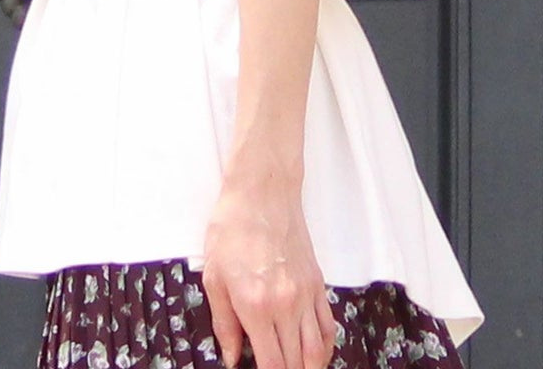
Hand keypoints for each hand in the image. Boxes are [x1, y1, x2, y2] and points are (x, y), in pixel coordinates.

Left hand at [202, 178, 336, 368]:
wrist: (261, 192)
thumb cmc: (233, 227)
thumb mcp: (214, 277)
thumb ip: (223, 323)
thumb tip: (231, 355)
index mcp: (256, 306)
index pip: (273, 365)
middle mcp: (286, 305)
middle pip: (298, 363)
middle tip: (275, 367)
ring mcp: (305, 295)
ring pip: (318, 351)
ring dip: (309, 366)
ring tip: (296, 367)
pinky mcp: (317, 283)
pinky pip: (328, 326)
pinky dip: (325, 347)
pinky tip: (314, 352)